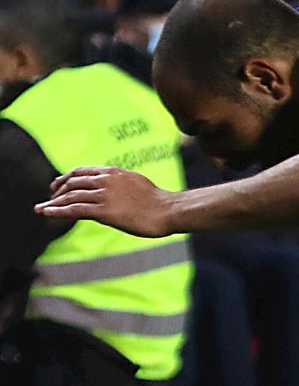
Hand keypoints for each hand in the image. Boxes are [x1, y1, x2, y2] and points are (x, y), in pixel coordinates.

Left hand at [35, 167, 177, 236]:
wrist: (169, 210)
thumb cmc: (159, 201)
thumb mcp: (137, 183)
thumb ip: (121, 183)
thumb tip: (115, 187)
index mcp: (114, 172)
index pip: (82, 172)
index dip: (67, 178)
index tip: (58, 184)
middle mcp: (106, 180)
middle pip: (73, 182)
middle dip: (58, 190)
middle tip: (50, 199)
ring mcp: (104, 195)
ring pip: (70, 196)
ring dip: (53, 202)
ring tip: (43, 208)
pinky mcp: (103, 211)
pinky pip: (74, 209)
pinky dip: (56, 211)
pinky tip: (46, 213)